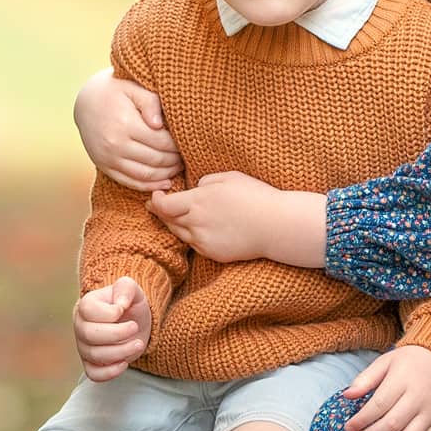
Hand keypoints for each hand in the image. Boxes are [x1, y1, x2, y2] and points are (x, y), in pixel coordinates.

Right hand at [73, 276, 152, 380]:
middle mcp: (80, 326)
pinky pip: (93, 374)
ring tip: (138, 343)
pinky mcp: (91, 363)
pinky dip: (110, 372)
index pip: (88, 310)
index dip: (109, 312)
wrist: (133, 321)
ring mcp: (84, 347)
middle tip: (135, 328)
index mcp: (86, 305)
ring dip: (121, 352)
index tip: (124, 309)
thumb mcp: (132, 289)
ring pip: (95, 355)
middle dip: (118, 334)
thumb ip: (126, 288)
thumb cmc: (129, 304)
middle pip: (90, 335)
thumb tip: (120, 304)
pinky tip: (125, 363)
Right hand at [74, 69, 183, 191]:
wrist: (86, 102)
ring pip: (145, 175)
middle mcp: (115, 144)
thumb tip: (159, 124)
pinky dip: (149, 186)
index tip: (188, 142)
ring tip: (178, 167)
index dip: (178, 145)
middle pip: (155, 160)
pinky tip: (164, 183)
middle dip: (175, 160)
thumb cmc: (116, 92)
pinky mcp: (104, 167)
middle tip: (187, 156)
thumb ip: (150, 103)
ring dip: (166, 175)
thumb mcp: (133, 89)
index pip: (161, 142)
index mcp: (125, 124)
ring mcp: (108, 158)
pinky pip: (130, 182)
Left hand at [152, 173, 322, 265]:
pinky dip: (191, 235)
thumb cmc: (256, 196)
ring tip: (175, 215)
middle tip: (155, 205)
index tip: (156, 195)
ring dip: (174, 224)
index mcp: (198, 201)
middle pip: (168, 220)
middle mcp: (196, 223)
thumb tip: (194, 188)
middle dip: (160, 212)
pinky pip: (194, 243)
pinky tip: (196, 227)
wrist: (276, 225)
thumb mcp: (229, 177)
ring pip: (179, 233)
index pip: (164, 205)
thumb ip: (205, 181)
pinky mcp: (213, 253)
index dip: (156, 200)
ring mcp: (204, 241)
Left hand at [342, 345, 430, 430]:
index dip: (361, 420)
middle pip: (392, 425)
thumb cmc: (407, 363)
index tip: (347, 428)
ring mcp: (430, 414)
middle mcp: (418, 399)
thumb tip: (347, 395)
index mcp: (403, 381)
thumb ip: (365, 379)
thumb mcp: (385, 362)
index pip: (379, 405)